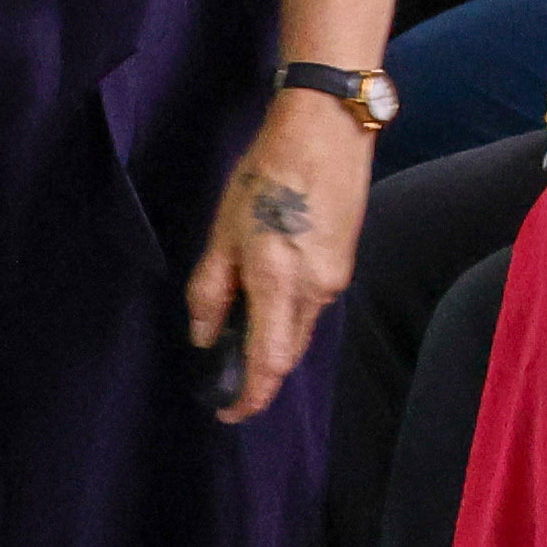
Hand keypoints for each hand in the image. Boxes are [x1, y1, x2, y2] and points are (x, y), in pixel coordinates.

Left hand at [181, 92, 364, 423]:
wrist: (325, 133)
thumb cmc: (266, 175)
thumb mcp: (223, 231)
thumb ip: (212, 288)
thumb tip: (203, 335)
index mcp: (281, 285)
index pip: (269, 362)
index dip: (249, 395)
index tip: (227, 413)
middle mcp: (316, 291)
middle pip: (288, 351)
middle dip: (258, 371)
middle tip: (224, 377)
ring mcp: (335, 279)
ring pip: (300, 329)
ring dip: (272, 341)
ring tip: (239, 337)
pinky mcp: (343, 263)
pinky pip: (312, 305)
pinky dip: (287, 314)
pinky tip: (266, 298)